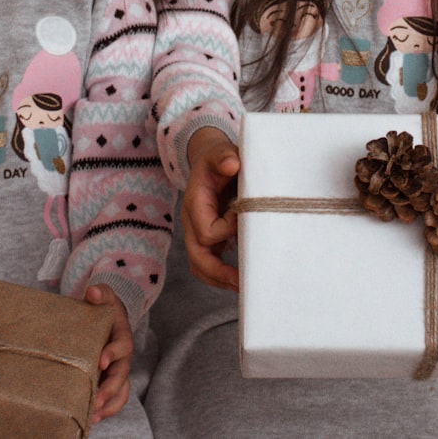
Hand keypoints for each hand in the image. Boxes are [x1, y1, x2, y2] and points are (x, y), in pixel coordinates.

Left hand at [86, 284, 132, 424]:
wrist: (107, 317)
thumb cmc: (103, 308)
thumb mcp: (104, 295)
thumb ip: (100, 292)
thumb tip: (92, 291)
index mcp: (122, 336)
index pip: (123, 346)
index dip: (113, 353)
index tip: (101, 360)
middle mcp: (123, 357)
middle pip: (122, 375)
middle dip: (110, 388)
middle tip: (96, 399)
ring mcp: (118, 371)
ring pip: (121, 391)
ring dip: (109, 403)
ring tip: (94, 414)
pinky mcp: (110, 380)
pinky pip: (115, 398)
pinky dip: (107, 409)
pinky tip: (92, 417)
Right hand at [182, 128, 240, 290]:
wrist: (212, 161)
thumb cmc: (219, 158)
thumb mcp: (221, 151)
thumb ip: (224, 156)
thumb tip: (232, 164)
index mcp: (195, 203)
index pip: (206, 231)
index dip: (227, 231)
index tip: (245, 219)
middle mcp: (192, 222)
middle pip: (196, 256)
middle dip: (217, 272)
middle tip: (241, 282)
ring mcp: (198, 232)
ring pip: (199, 265)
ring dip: (218, 279)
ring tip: (242, 287)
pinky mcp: (208, 239)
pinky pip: (208, 263)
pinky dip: (221, 275)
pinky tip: (241, 279)